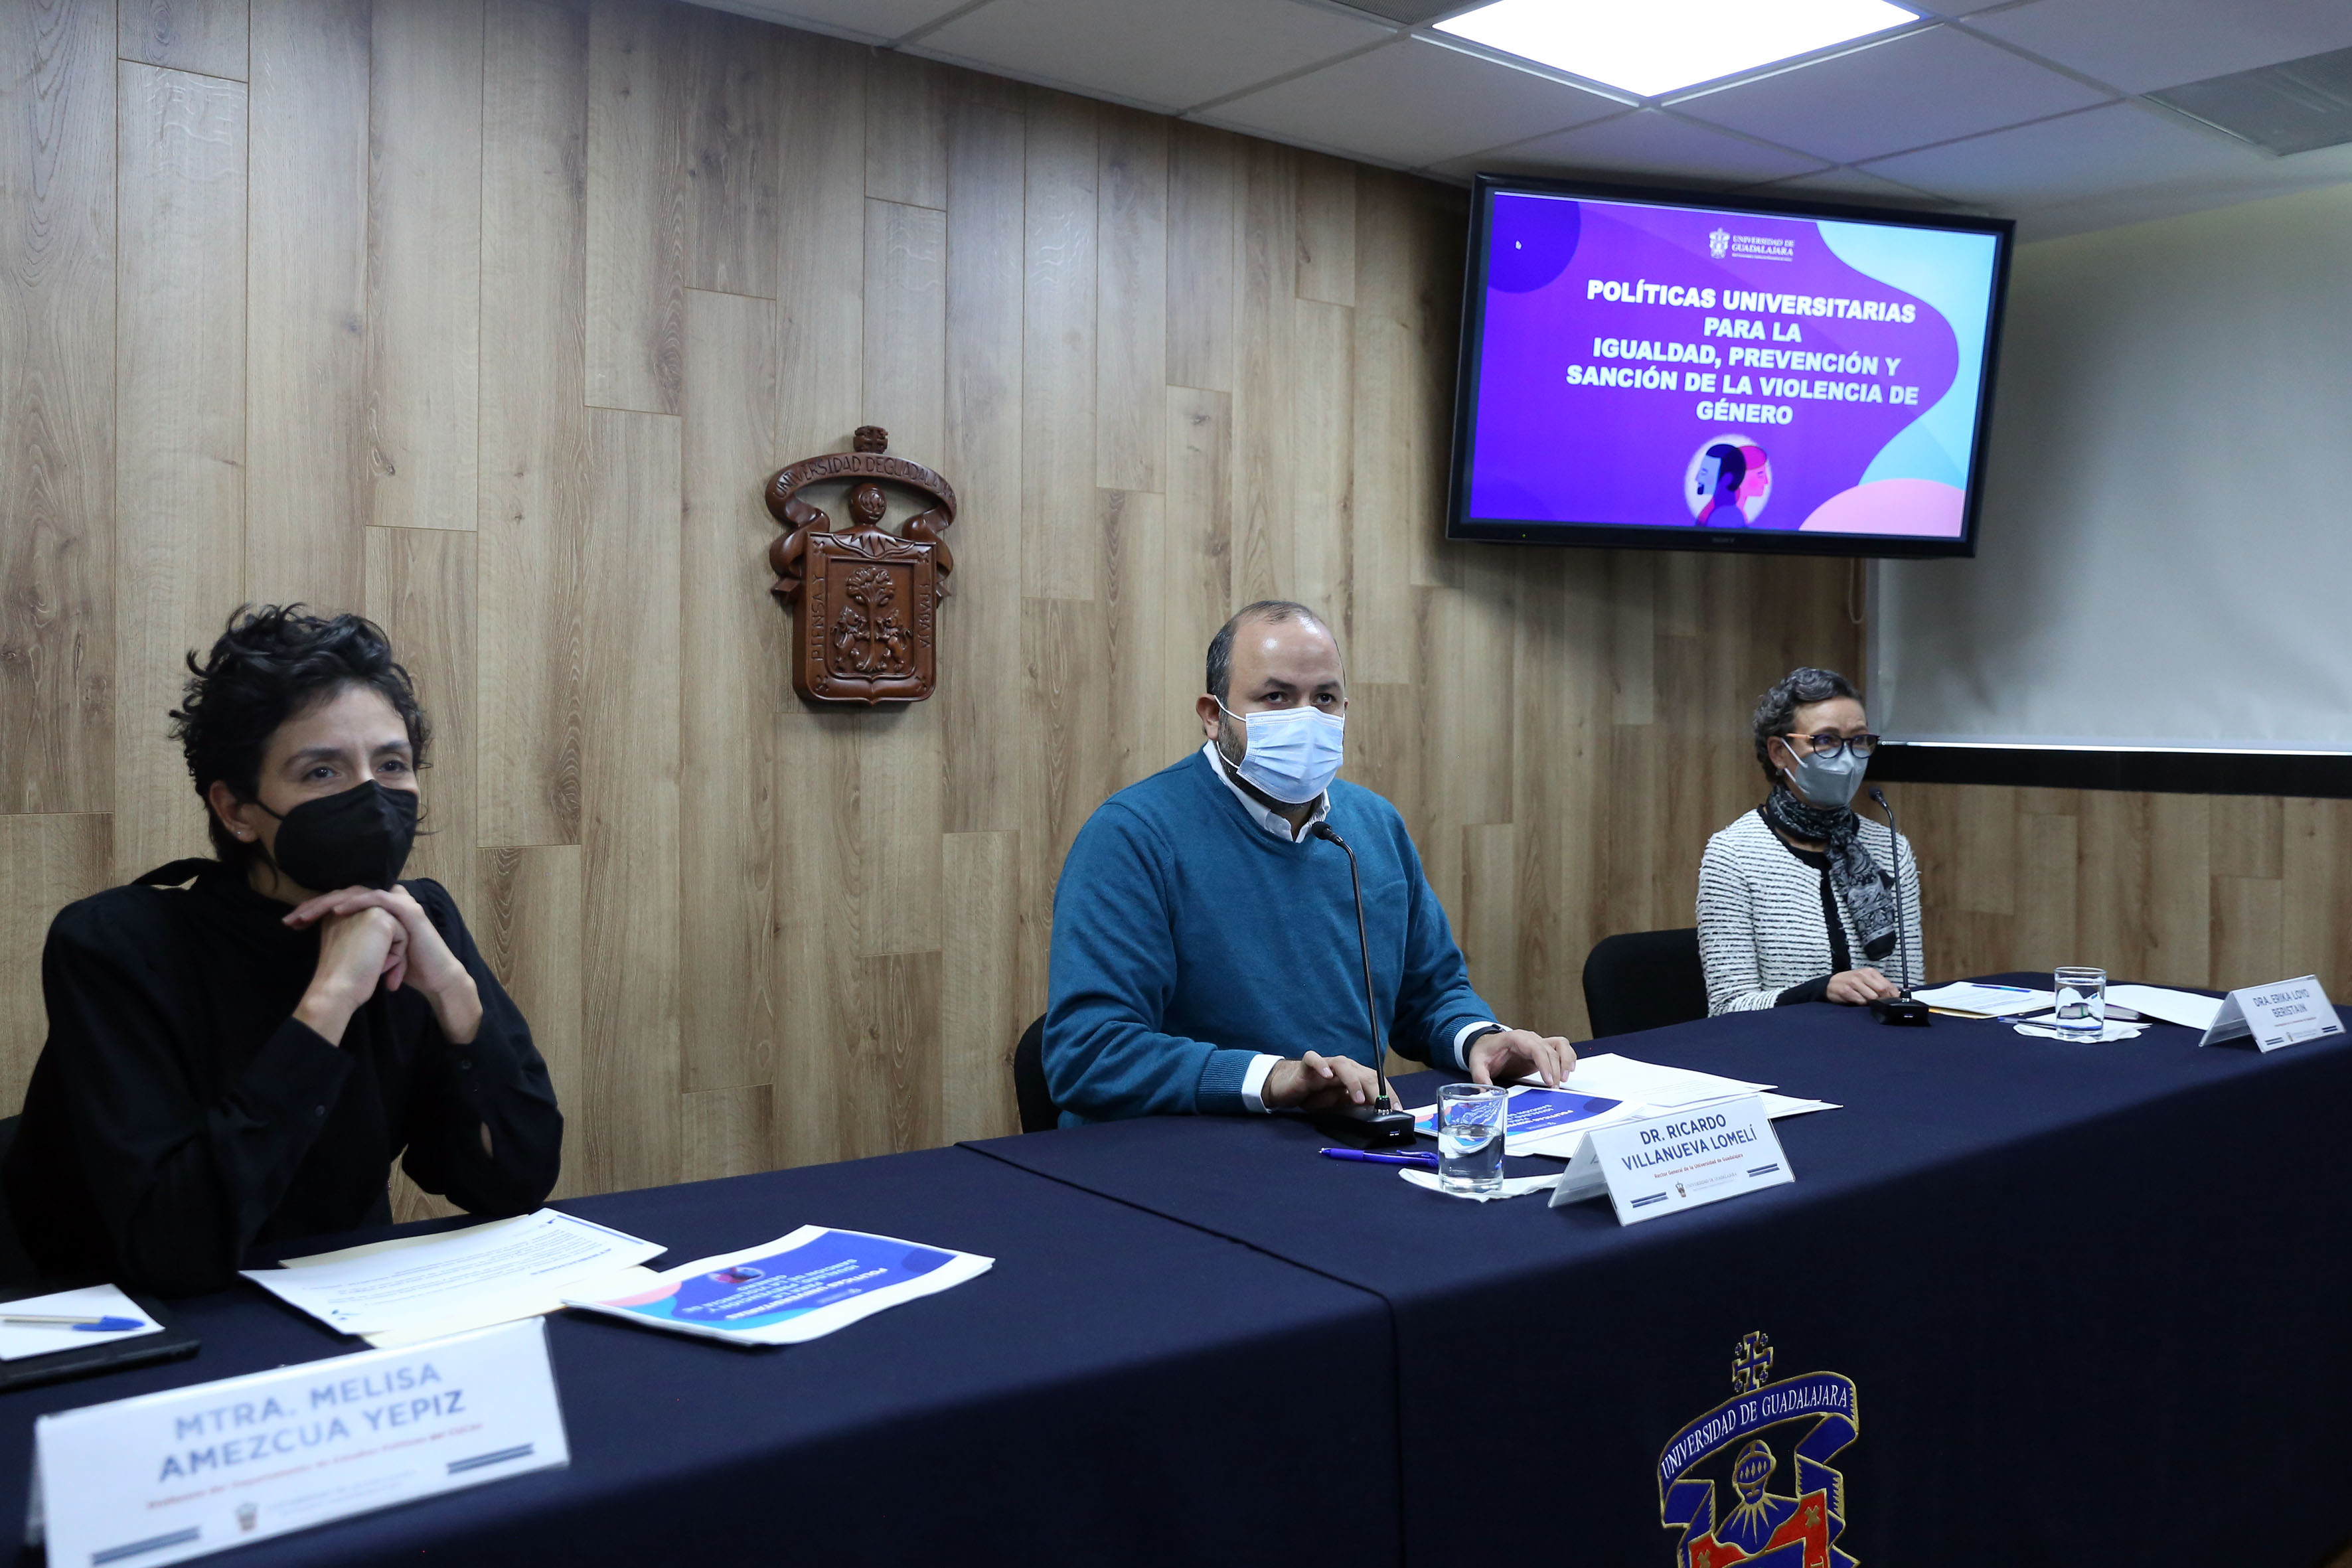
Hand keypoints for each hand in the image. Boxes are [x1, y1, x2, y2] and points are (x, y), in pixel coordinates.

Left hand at [287, 886, 481, 1042]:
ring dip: (329, 902)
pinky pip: (377, 898)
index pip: (340, 901)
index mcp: (377, 909)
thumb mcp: (371, 952)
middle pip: (344, 893)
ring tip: (307, 914)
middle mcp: (387, 900)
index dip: (314, 909)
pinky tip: (337, 911)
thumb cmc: (402, 967)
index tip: (290, 923)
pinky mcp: (407, 910)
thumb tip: (323, 936)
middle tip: (291, 918)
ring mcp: (399, 902)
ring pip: (357, 892)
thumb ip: (354, 938)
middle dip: (315, 904)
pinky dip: (356, 902)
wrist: (433, 978)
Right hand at [1261, 1051, 1383, 1110]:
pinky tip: (1326, 1076)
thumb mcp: (1337, 1105)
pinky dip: (1321, 1066)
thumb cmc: (1314, 1094)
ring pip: (1343, 1065)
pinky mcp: (1306, 1065)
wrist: (1286, 1086)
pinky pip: (1314, 1059)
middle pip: (1364, 1072)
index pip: (1375, 1080)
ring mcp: (1325, 1064)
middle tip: (1382, 1106)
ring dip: (1353, 1082)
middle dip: (1376, 1090)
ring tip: (1358, 1099)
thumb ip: (1353, 1106)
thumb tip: (1375, 1114)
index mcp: (1353, 1075)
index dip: (1388, 1092)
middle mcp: (1343, 1067)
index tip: (1396, 1108)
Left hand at [1468, 1028, 1576, 1086]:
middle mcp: (1529, 1038)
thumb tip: (1486, 1093)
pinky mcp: (1542, 1050)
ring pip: (1560, 1045)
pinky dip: (1568, 1057)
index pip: (1536, 1048)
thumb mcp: (1477, 1063)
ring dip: (1565, 1061)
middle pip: (1550, 1050)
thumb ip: (1481, 1077)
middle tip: (1553, 1087)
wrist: (1486, 1045)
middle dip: (1555, 1069)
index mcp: (1515, 1038)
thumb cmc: (1484, 1052)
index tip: (1548, 1080)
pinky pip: (1561, 1047)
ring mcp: (1537, 1042)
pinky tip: (1569, 1070)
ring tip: (1563, 1079)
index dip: (1545, 1064)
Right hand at [1827, 968, 1899, 1004]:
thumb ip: (1880, 986)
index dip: (1893, 996)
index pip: (1888, 985)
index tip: (1893, 1001)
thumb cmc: (1851, 983)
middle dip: (1883, 999)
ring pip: (1872, 997)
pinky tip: (1857, 1001)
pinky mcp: (1846, 991)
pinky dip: (1861, 1004)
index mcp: (1870, 972)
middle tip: (1880, 1004)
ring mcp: (1853, 982)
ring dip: (1871, 1002)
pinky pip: (1860, 1001)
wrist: (1832, 984)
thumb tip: (1897, 995)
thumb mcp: (1867, 980)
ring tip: (1866, 1001)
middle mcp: (1862, 975)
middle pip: (1882, 990)